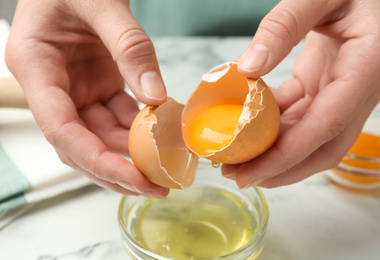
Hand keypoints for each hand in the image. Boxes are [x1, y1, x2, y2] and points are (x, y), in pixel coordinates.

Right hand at [5, 0, 168, 196]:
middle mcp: (52, 85)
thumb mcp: (102, 3)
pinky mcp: (97, 86)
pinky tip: (162, 135)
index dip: (95, 160)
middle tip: (154, 187)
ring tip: (164, 167)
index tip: (132, 179)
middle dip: (116, 169)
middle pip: (80, 143)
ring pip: (100, 134)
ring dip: (131, 153)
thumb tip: (155, 96)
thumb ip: (130, 47)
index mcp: (36, 66)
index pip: (61, 129)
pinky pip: (118, 116)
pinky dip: (139, 128)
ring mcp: (76, 88)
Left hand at [222, 0, 379, 187]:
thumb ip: (284, 25)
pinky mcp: (328, 85)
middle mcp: (360, 88)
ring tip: (237, 155)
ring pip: (311, 135)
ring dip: (275, 151)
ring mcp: (344, 90)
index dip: (289, 155)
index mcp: (369, 66)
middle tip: (238, 175)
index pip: (327, 124)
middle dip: (282, 168)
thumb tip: (248, 68)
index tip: (252, 173)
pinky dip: (275, 124)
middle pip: (324, 146)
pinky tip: (249, 125)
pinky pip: (301, 114)